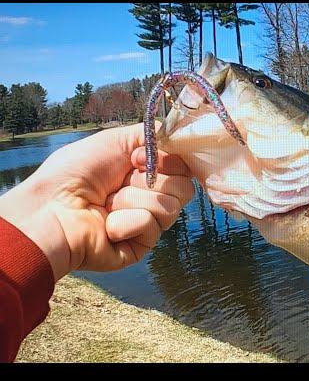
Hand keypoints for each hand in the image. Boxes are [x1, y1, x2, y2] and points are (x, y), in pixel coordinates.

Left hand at [0, 123, 193, 280]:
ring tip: (108, 203)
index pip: (184, 168)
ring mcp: (147, 224)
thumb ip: (153, 134)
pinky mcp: (141, 246)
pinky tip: (106, 224)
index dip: (168, 160)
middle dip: (152, 179)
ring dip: (134, 199)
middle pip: (185, 188)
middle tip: (122, 180)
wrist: (52, 208)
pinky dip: (126, 220)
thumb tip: (182, 139)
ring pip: (171, 207)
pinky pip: (152, 227)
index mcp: (146, 173)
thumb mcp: (116, 140)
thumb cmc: (75, 173)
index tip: (138, 157)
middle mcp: (150, 198)